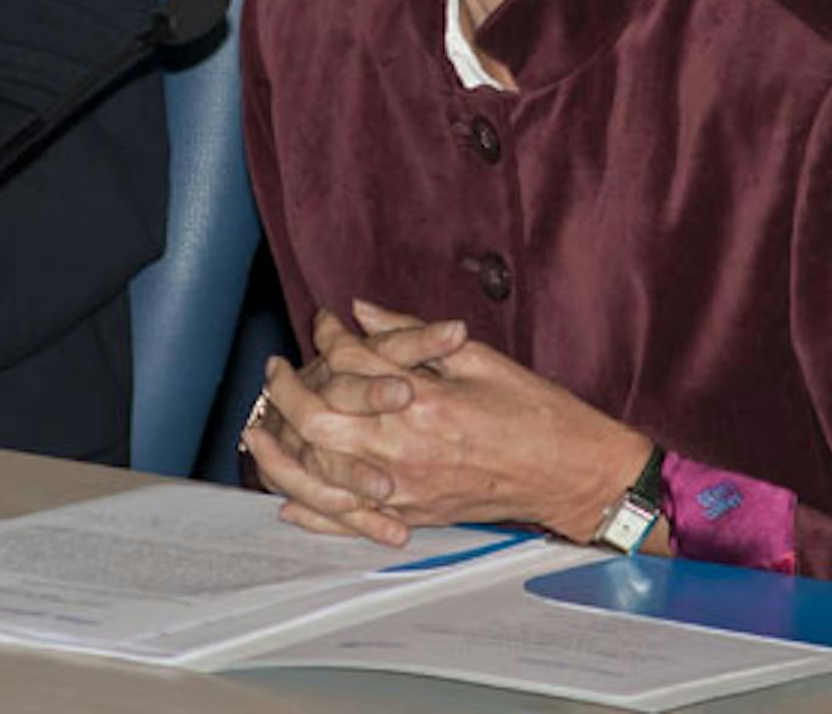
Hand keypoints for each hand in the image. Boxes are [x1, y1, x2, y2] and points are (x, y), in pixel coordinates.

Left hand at [256, 299, 656, 543]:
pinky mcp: (415, 515)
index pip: (353, 362)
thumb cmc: (534, 411)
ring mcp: (408, 488)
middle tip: (275, 370)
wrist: (572, 472)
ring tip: (260, 428)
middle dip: (286, 391)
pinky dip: (314, 512)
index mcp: (425, 400)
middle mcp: (407, 447)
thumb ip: (412, 335)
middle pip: (320, 419)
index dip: (330, 336)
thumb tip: (362, 312)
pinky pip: (351, 520)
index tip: (322, 321)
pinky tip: (287, 501)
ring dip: (284, 451)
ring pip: (321, 474)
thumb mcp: (478, 359)